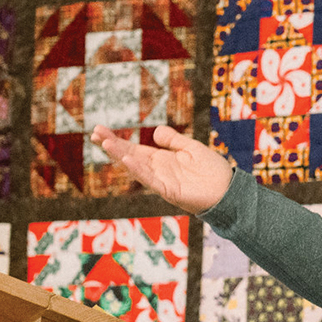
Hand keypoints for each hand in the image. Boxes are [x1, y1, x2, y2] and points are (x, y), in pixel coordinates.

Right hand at [91, 125, 233, 213]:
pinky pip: (150, 179)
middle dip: (112, 145)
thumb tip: (154, 131)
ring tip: (106, 143)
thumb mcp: (191, 149)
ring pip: (136, 167)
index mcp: (161, 159)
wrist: (227, 190)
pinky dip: (139, 170)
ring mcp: (161, 180)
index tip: (99, 130)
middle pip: (129, 156)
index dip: (117, 140)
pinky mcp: (169, 190)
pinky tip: (128, 160)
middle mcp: (157, 170)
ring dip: (121, 155)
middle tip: (94, 133)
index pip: (133, 149)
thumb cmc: (212, 171)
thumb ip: (173, 140)